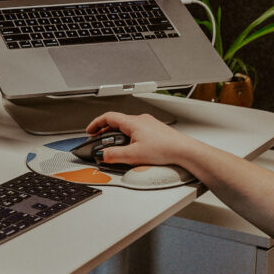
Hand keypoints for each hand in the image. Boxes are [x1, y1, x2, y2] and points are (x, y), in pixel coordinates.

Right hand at [84, 112, 203, 166]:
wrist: (184, 151)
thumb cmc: (165, 149)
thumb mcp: (133, 155)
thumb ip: (114, 155)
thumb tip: (103, 155)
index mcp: (133, 122)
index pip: (108, 117)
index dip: (96, 124)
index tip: (89, 131)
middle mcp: (140, 120)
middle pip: (117, 122)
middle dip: (105, 131)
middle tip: (98, 140)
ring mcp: (149, 124)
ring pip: (127, 126)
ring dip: (117, 135)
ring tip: (114, 147)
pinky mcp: (155, 131)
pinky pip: (136, 131)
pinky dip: (128, 137)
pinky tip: (131, 148)